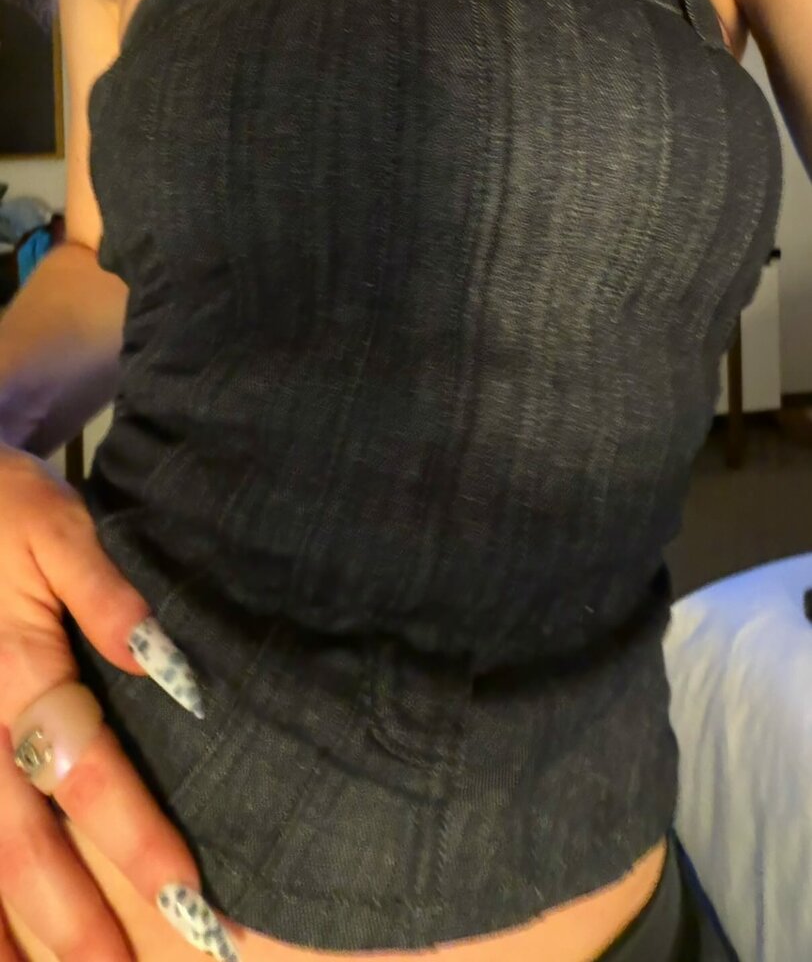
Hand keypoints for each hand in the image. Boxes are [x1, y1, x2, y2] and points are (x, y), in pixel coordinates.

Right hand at [0, 444, 238, 960]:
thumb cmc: (0, 507)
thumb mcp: (56, 525)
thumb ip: (105, 592)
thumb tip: (164, 663)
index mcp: (15, 670)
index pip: (83, 770)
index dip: (133, 837)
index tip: (188, 896)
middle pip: (17, 842)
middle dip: (72, 922)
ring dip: (9, 934)